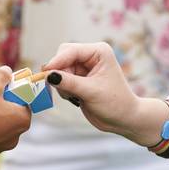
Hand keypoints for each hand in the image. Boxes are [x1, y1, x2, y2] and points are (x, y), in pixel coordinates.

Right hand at [44, 43, 168, 148]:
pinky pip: (60, 80)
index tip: (46, 74)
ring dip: (61, 84)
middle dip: (59, 73)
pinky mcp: (78, 79)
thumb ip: (69, 82)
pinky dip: (63, 89)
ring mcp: (83, 68)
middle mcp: (90, 56)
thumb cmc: (114, 103)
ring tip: (74, 96)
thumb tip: (48, 75)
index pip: (70, 50)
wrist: (122, 119)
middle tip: (63, 89)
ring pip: (59, 70)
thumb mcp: (91, 92)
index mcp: (98, 52)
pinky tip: (75, 98)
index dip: (57, 61)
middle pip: (62, 57)